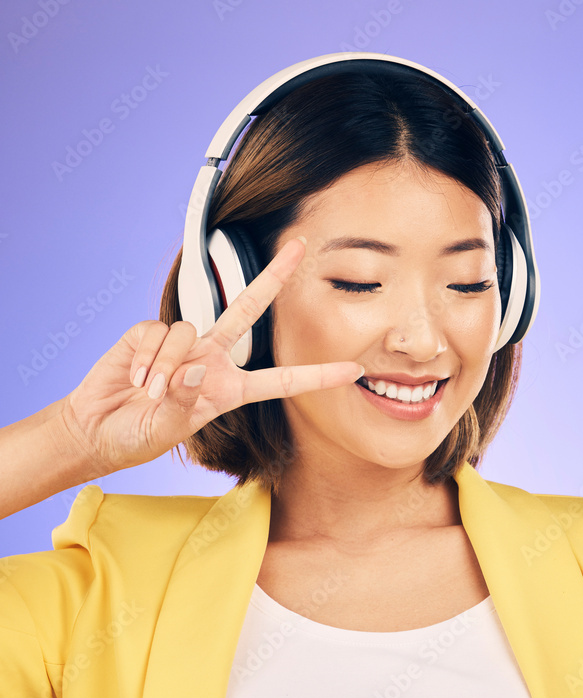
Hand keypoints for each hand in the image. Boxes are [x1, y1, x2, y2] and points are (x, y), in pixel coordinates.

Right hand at [59, 237, 362, 475]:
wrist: (98, 430)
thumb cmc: (140, 435)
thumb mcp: (169, 428)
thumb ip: (184, 399)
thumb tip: (195, 366)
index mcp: (231, 390)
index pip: (282, 380)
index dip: (318, 376)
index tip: (354, 371)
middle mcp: (211, 360)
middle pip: (248, 311)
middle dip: (273, 277)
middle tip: (299, 246)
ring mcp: (182, 345)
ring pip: (188, 333)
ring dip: (166, 367)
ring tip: (148, 393)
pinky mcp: (148, 334)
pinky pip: (157, 334)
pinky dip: (146, 359)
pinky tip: (134, 378)